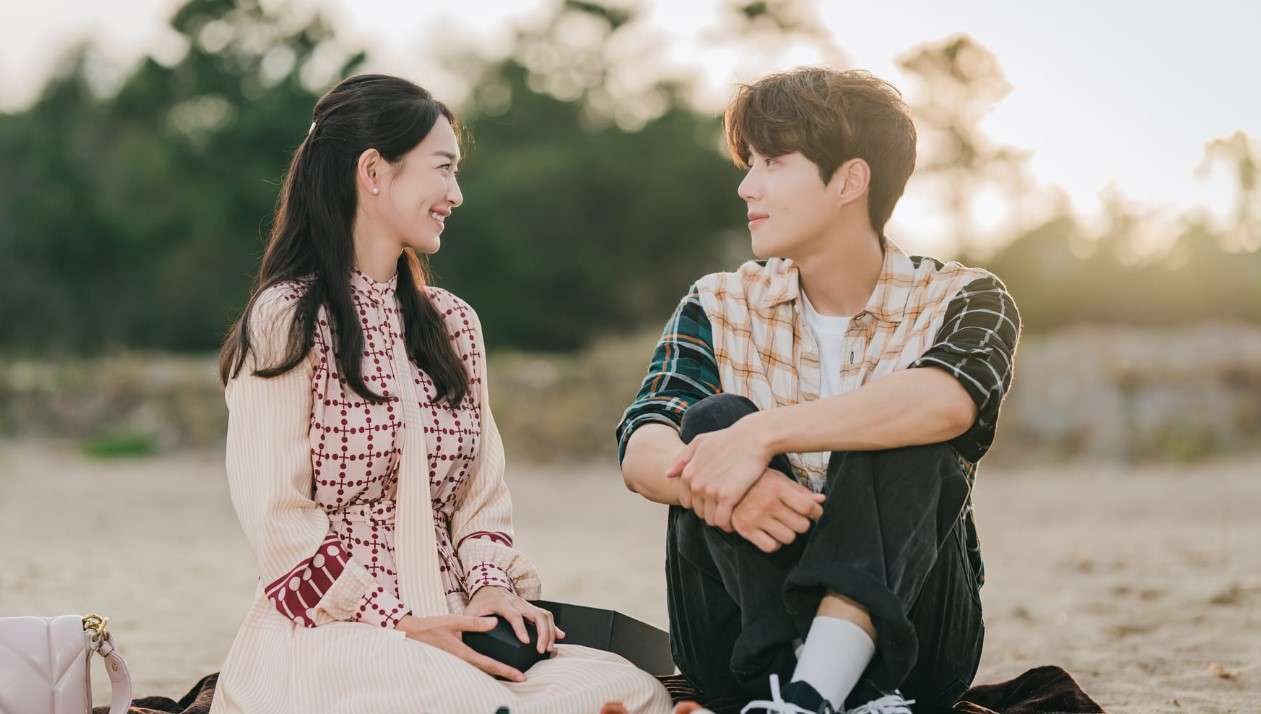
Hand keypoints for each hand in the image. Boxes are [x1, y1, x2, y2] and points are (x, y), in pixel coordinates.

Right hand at [395, 614, 527, 681]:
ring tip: (511, 673)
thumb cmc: (431, 627)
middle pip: (487, 672)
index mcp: (463, 653)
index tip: (520, 675)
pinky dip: (485, 667)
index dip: (506, 670)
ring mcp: (458, 663)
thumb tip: (495, 621)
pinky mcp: (455, 660)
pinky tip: (491, 665)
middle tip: (522, 678)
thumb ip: (474, 622)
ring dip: (496, 673)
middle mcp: (461, 661)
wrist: (411, 634)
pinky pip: (473, 666)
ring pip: (480, 671)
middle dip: (505, 675)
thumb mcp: (453, 621)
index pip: (489, 664)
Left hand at [463, 585, 564, 655]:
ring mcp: (526, 604)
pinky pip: (546, 615)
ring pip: (544, 614)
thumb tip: (470, 637)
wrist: (489, 587)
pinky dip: (554, 626)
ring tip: (549, 648)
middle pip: (535, 614)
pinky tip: (560, 636)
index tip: (526, 641)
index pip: (514, 615)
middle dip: (543, 633)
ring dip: (550, 631)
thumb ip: (471, 623)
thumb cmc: (479, 603)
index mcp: (502, 603)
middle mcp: (517, 602)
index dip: (521, 628)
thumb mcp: (471, 611)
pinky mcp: (531, 607)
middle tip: (542, 650)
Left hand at [666, 417, 773, 531]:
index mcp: (687, 474)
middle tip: (725, 506)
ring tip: (731, 513)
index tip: (713, 500)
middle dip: (710, 511)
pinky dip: (728, 524)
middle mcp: (696, 484)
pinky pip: (722, 521)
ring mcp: (710, 491)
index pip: (687, 502)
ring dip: (720, 519)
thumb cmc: (728, 439)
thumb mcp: (700, 442)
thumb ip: (682, 459)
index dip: (700, 503)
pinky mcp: (727, 497)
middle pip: (699, 512)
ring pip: (710, 519)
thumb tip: (667, 474)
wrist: (753, 438)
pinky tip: (736, 518)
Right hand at [732, 468, 825, 552]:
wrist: (723, 485)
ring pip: (789, 538)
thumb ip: (800, 491)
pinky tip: (771, 533)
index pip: (808, 508)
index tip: (814, 512)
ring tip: (782, 525)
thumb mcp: (778, 479)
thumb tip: (821, 500)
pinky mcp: (745, 529)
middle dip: (802, 523)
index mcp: (778, 487)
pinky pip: (771, 547)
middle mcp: (767, 503)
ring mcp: (755, 517)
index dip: (816, 513)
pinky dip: (774, 543)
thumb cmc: (756, 481)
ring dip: (788, 533)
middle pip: (802, 526)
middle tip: (795, 518)